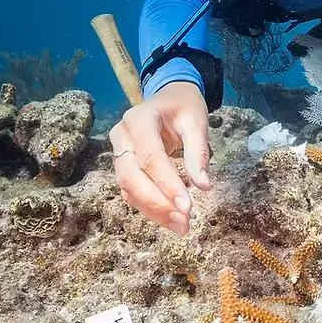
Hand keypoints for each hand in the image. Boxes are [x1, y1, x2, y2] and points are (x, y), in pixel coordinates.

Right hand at [109, 81, 211, 234]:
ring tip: (180, 226)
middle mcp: (122, 135)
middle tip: (183, 222)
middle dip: (157, 203)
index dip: (167, 184)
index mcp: (139, 119)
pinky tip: (170, 218)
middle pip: (131, 177)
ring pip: (128, 188)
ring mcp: (118, 151)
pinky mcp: (123, 165)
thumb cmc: (184, 106)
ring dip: (153, 211)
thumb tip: (203, 186)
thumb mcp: (196, 122)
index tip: (188, 207)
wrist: (169, 96)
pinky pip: (131, 190)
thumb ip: (198, 152)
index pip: (150, 157)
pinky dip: (149, 207)